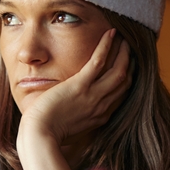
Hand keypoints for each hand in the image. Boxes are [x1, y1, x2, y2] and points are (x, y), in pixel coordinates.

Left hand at [17, 28, 131, 146]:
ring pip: (118, 70)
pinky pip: (98, 61)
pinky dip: (106, 46)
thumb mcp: (69, 129)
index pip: (120, 95)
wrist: (39, 136)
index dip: (127, 79)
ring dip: (124, 52)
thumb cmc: (47, 134)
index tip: (128, 67)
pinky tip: (110, 33)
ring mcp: (92, 96)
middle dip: (130, 64)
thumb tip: (71, 113)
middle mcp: (101, 106)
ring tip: (124, 38)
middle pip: (124, 82)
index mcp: (99, 117)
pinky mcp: (80, 86)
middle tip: (130, 48)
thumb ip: (77, 119)